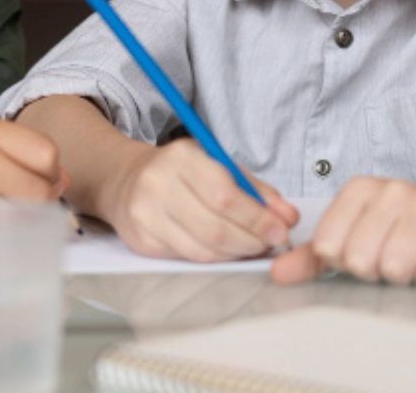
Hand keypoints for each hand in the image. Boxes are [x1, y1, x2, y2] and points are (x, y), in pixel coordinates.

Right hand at [0, 118, 67, 242]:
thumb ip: (22, 156)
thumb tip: (64, 181)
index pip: (46, 153)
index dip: (50, 173)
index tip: (39, 180)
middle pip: (39, 189)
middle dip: (41, 202)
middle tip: (22, 204)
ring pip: (22, 215)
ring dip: (21, 221)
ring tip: (0, 214)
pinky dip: (1, 235)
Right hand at [105, 138, 296, 261]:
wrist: (127, 180)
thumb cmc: (182, 171)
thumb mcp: (219, 165)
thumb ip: (256, 190)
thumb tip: (288, 217)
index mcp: (182, 157)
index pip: (225, 196)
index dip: (257, 218)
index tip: (281, 230)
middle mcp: (158, 185)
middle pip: (215, 227)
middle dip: (251, 240)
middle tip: (271, 243)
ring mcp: (146, 216)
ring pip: (203, 249)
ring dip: (236, 253)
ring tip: (253, 247)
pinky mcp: (142, 242)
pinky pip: (189, 257)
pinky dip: (216, 258)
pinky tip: (228, 251)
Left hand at [269, 176, 415, 286]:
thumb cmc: (395, 230)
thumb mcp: (351, 237)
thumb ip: (311, 257)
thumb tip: (277, 274)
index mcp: (358, 189)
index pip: (328, 246)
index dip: (343, 262)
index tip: (360, 252)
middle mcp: (391, 190)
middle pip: (361, 259)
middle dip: (374, 272)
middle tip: (388, 259)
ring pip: (395, 267)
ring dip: (402, 277)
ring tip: (411, 261)